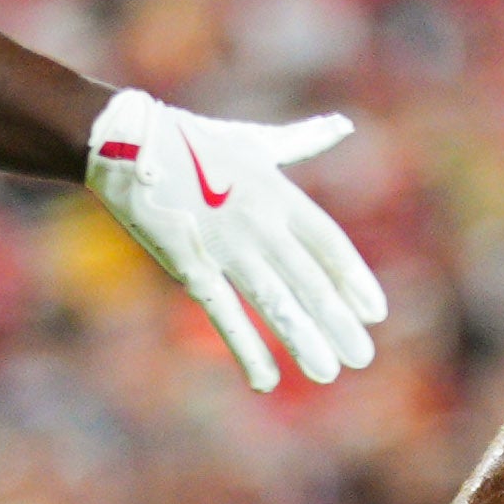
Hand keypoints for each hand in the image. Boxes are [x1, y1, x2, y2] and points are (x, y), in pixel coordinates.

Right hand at [86, 91, 385, 389]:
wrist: (128, 142)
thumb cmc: (194, 140)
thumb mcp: (256, 140)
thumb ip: (303, 140)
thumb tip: (344, 124)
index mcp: (278, 192)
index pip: (329, 243)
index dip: (354, 279)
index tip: (375, 312)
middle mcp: (260, 221)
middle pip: (309, 280)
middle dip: (337, 321)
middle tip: (362, 358)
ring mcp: (226, 244)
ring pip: (274, 300)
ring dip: (302, 339)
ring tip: (327, 372)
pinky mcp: (190, 264)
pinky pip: (224, 312)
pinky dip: (245, 348)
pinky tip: (266, 379)